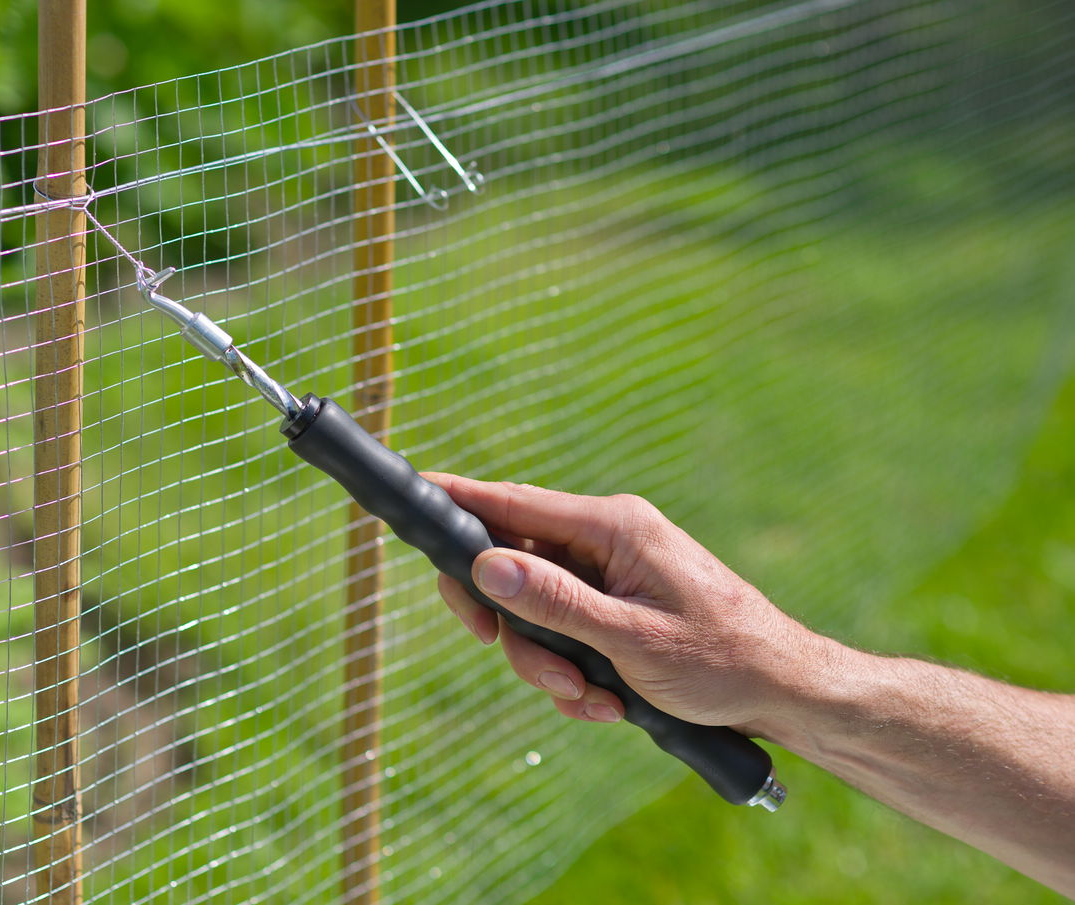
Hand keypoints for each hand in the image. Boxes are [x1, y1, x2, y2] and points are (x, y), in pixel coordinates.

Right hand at [426, 473, 825, 734]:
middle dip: (511, 626)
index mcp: (612, 526)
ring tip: (593, 701)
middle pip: (512, 566)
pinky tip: (607, 705)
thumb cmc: (722, 660)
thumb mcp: (629, 639)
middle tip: (522, 663)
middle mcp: (606, 540)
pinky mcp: (615, 606)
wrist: (784, 692)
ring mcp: (610, 574)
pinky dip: (573, 674)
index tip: (413, 491)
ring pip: (535, 609)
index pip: (512, 503)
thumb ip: (554, 602)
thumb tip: (485, 564)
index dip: (456, 500)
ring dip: (548, 664)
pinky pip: (564, 632)